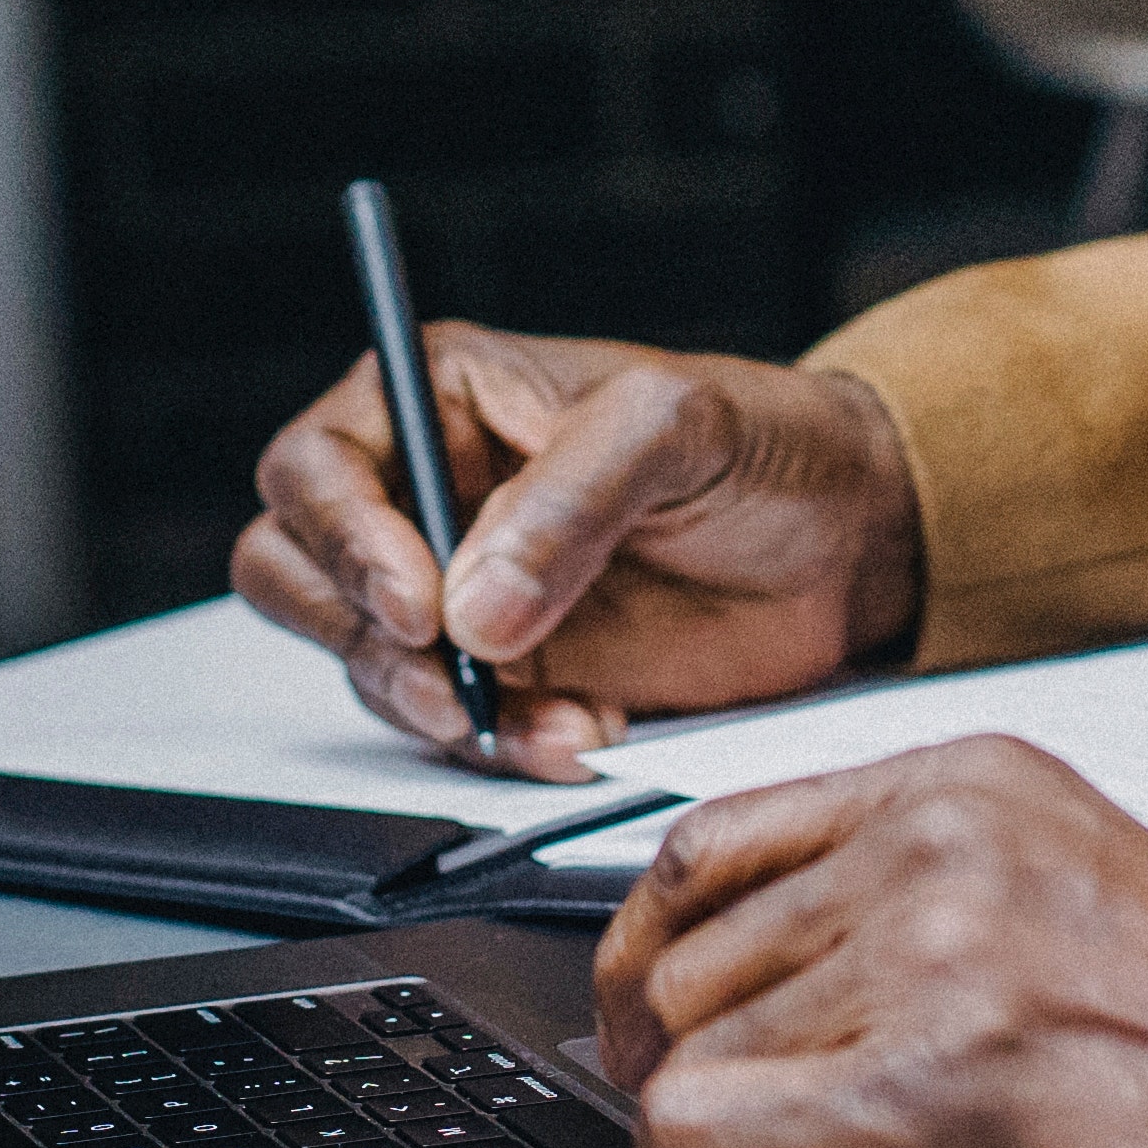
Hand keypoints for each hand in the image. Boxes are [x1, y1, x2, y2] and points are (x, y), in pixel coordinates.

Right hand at [238, 331, 922, 775]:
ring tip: (556, 712)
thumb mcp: (676, 428)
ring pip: (367, 666)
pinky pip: (450, 731)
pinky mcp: (505, 677)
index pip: (316, 465)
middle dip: (363, 639)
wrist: (851, 544)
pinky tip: (584, 729)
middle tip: (452, 679)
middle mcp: (427, 494)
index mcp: (440, 399)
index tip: (415, 601)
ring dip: (445, 709)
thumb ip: (570, 500)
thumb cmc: (766, 444)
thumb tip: (473, 603)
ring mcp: (458, 594)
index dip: (342, 538)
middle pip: (296, 573)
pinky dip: (504, 748)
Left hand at [588, 738, 1147, 1147]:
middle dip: (712, 1102)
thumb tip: (767, 1019)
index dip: (683, 993)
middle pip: (678, 963)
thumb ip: (933, 935)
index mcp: (986, 788)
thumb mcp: (1093, 933)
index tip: (717, 1079)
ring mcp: (930, 952)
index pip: (714, 853)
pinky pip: (690, 1146)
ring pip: (680, 1061)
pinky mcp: (920, 1092)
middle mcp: (946, 840)